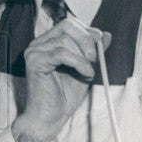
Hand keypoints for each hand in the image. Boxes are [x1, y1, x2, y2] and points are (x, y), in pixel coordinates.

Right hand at [12, 16, 110, 141]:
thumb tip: (106, 35)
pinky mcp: (35, 61)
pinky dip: (78, 62)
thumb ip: (93, 53)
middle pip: (67, 24)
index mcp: (49, 43)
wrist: (50, 118)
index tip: (99, 48)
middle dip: (87, 40)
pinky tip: (85, 74)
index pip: (70, 23)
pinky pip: (62, 53)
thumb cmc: (64, 97)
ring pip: (66, 39)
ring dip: (83, 56)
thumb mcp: (85, 69)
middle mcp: (39, 44)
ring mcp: (35, 51)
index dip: (88, 32)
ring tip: (88, 73)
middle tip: (95, 59)